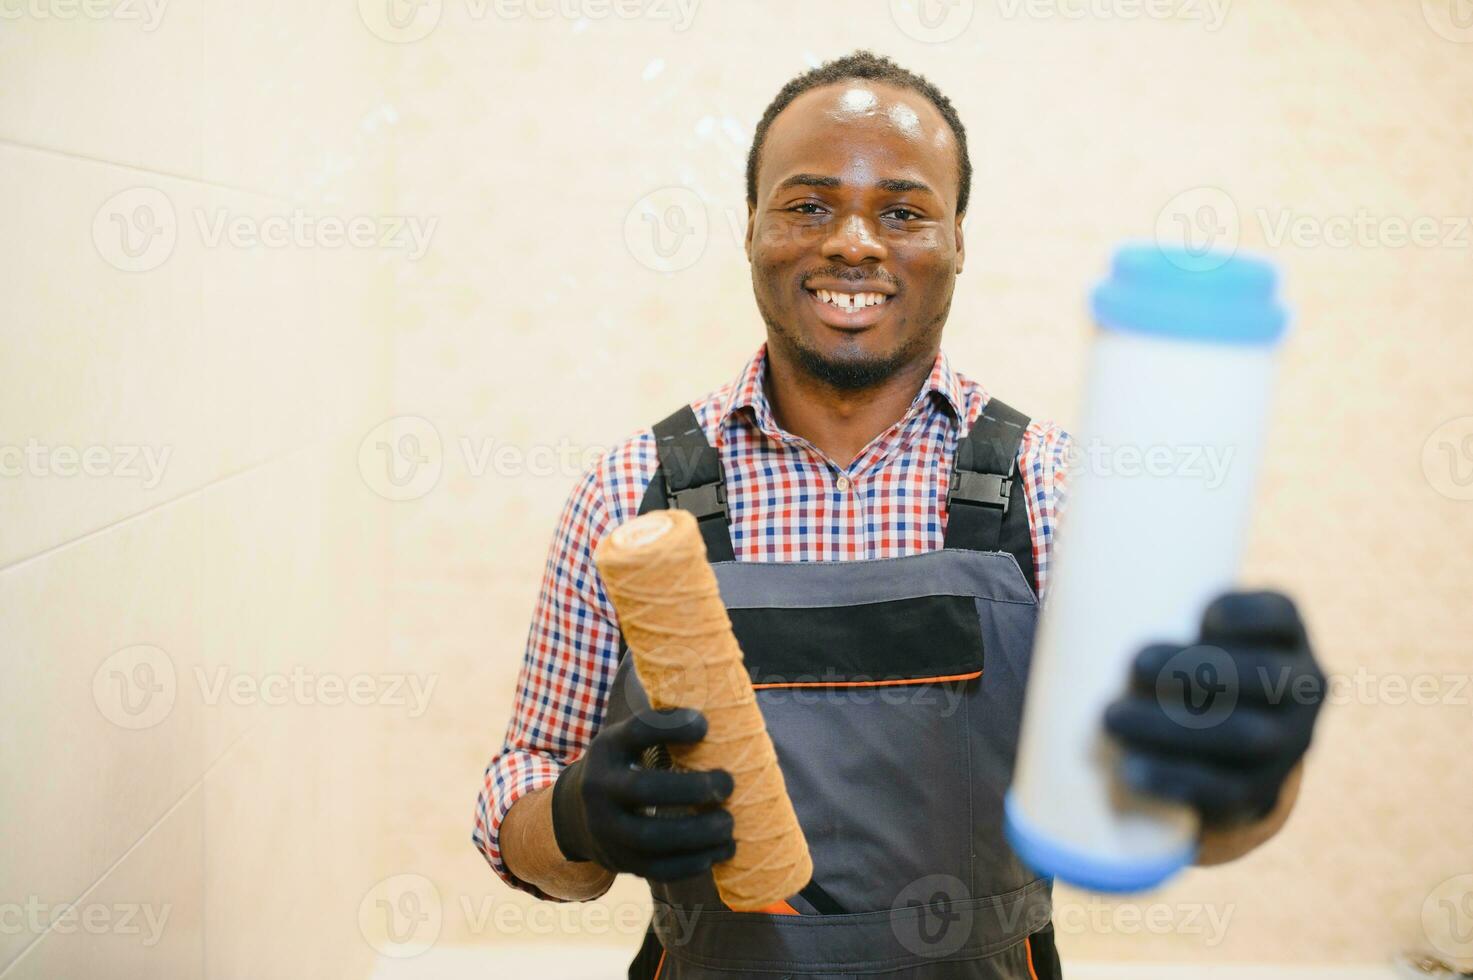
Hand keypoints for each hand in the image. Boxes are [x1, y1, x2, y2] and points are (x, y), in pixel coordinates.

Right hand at [550, 706, 736, 880]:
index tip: (706, 724)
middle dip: (692, 789)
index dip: (672, 727)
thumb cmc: (625, 765)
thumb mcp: (628, 738)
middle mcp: (600, 789)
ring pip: (652, 838)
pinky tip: (722, 850)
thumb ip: (663, 722)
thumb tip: (720, 690)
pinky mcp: (622, 863)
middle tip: (728, 783)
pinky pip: (659, 869)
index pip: (637, 731)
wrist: (580, 815)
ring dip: (699, 833)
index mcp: (607, 748)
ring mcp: (607, 831)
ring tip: (730, 823)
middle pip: (644, 790)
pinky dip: (695, 863)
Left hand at [1102, 590, 1325, 828]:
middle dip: (1200, 669)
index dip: (1248, 615)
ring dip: (1174, 727)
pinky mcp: (1262, 790)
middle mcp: (1302, 686)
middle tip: (1134, 664)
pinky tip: (1130, 769)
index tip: (1204, 615)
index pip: (1280, 616)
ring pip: (1246, 737)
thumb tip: (1064, 591)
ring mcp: (1290, 742)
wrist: (1230, 744)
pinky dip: (1175, 781)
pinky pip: (1226, 790)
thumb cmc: (1190, 661)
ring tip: (1112, 718)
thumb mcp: (1191, 629)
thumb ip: (1153, 608)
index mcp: (1286, 636)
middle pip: (1266, 677)